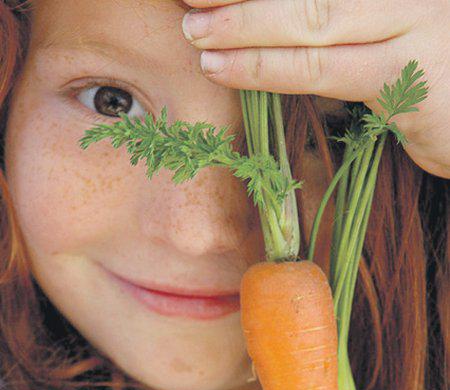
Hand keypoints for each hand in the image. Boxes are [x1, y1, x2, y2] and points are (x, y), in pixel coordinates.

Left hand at [181, 0, 449, 178]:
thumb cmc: (433, 74)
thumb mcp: (391, 32)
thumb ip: (344, 20)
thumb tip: (274, 30)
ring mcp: (417, 20)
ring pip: (312, 17)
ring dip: (244, 25)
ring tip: (196, 32)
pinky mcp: (410, 74)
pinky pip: (323, 68)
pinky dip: (268, 69)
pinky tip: (228, 69)